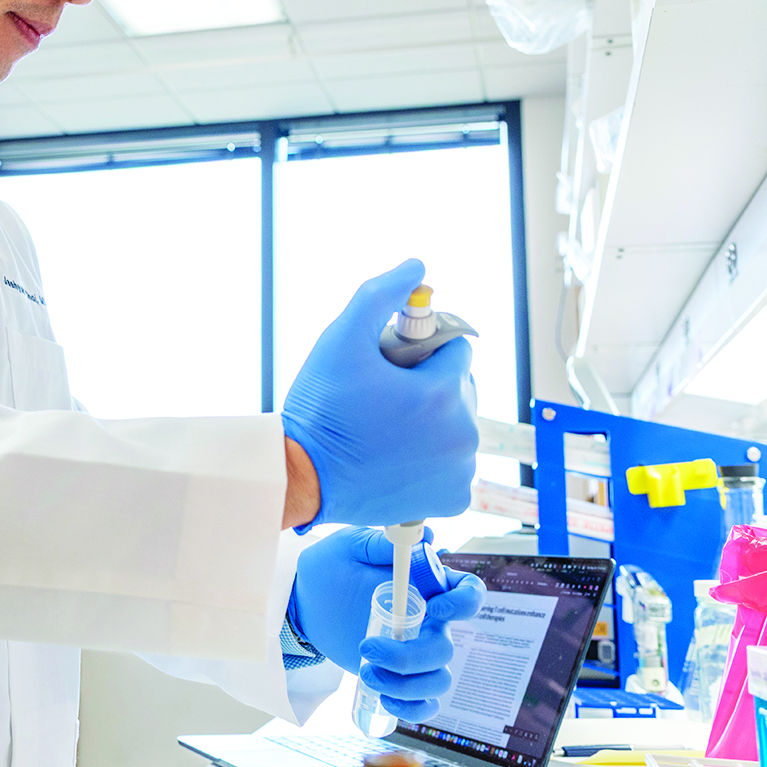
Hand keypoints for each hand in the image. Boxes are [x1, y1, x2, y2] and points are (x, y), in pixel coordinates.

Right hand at [281, 259, 478, 527]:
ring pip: (458, 425)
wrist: (305, 478)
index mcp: (442, 392)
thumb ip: (381, 293)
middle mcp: (461, 433)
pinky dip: (434, 460)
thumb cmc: (321, 408)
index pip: (456, 349)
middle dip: (430, 386)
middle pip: (461, 388)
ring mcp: (460, 470)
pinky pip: (455, 465)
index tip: (391, 366)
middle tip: (385, 398)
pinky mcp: (453, 499)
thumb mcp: (341, 337)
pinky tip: (400, 456)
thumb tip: (417, 267)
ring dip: (433, 421)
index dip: (422, 352)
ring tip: (388, 428)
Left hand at [289, 526, 484, 723]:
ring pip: (438, 680)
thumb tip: (426, 536)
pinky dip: (412, 708)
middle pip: (445, 648)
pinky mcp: (399, 676)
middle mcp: (428, 621)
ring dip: (406, 686)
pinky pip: (425, 703)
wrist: (302, 601)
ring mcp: (415, 651)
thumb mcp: (351, 547)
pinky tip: (383, 697)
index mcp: (426, 584)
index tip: (432, 610)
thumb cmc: (330, 567)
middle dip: (410, 657)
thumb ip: (383, 543)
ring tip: (367, 673)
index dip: (463, 604)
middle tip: (367, 647)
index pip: (469, 593)